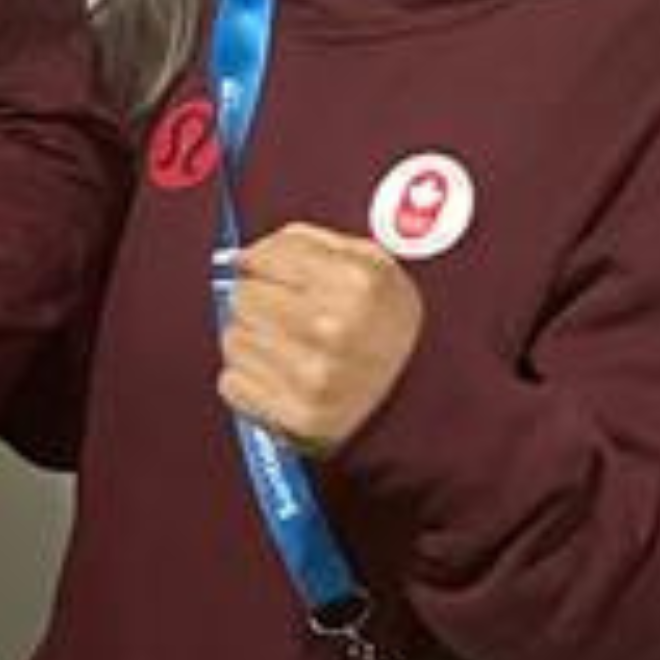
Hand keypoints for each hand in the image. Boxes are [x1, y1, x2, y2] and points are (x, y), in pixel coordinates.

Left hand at [217, 223, 424, 454]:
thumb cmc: (388, 322)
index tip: (272, 274)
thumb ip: (304, 242)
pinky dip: (250, 380)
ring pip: (233, 340)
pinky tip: (282, 378)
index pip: (259, 259)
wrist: (427, 395)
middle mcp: (332, 330)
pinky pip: (232, 384)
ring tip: (289, 348)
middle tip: (286, 314)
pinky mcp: (298, 418)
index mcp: (354, 282)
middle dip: (259, 301)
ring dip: (253, 341)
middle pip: (243, 297)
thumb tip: (244, 256)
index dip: (262, 264)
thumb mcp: (369, 261)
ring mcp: (314, 378)